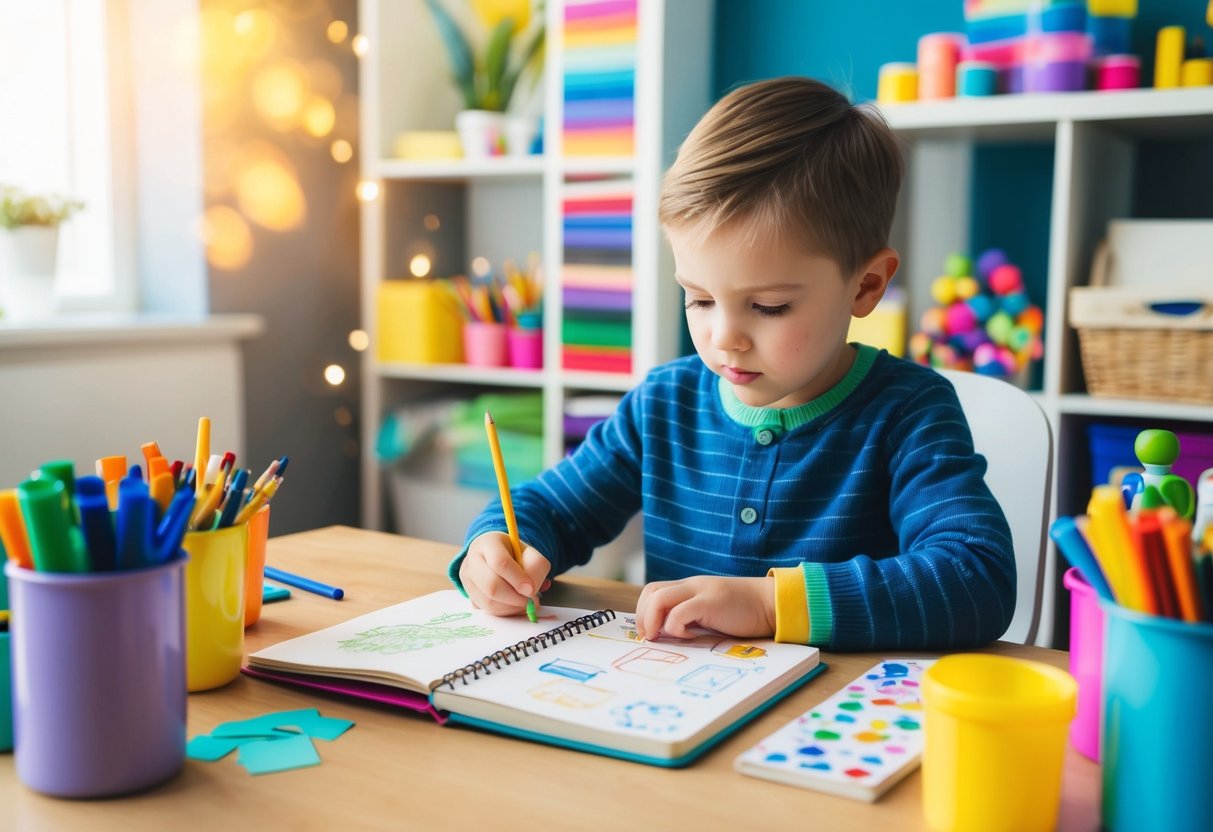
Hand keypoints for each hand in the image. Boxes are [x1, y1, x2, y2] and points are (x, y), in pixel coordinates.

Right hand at [460, 532, 550, 616]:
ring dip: (512, 607)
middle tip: (531, 600)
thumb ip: (536, 566)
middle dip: (515, 597)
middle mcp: (472, 560)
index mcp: (487, 543)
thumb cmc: (513, 554)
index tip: (531, 590)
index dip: (518, 579)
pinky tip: (515, 604)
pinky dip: (506, 611)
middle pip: (491, 585)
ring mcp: (468, 580)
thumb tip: (531, 591)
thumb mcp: (529, 552)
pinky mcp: (469, 595)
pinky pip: (488, 610)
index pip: (500, 563)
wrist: (494, 556)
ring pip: (489, 602)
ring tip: (526, 602)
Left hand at [634, 575, 775, 639]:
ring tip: (660, 636)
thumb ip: (692, 617)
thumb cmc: (744, 613)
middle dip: (642, 616)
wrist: (772, 604)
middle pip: (651, 591)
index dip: (643, 610)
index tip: (648, 632)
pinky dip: (676, 627)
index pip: (654, 590)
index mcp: (690, 588)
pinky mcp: (711, 602)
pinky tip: (691, 636)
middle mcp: (692, 585)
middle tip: (649, 636)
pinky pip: (680, 612)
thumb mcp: (712, 612)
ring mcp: (701, 591)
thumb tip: (668, 634)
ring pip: (659, 597)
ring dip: (652, 620)